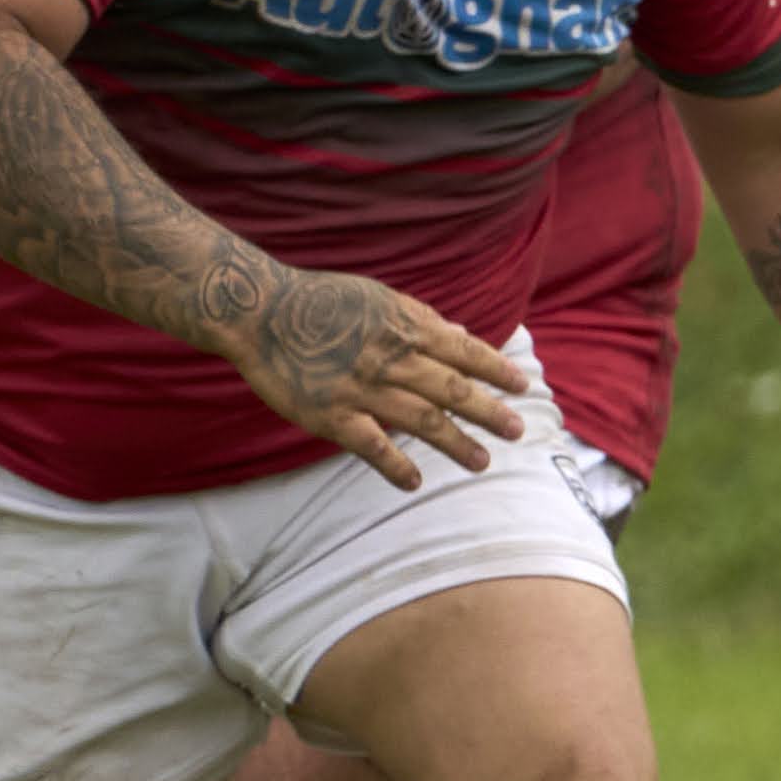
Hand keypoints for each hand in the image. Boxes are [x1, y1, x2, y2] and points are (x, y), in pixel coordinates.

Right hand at [225, 270, 530, 488]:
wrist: (258, 312)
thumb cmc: (319, 303)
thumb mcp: (378, 299)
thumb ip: (422, 320)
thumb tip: (464, 335)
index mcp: (406, 328)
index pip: (465, 353)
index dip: (496, 370)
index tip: (522, 387)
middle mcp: (391, 359)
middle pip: (453, 390)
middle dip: (489, 412)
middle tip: (517, 430)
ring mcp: (362, 389)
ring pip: (423, 421)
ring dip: (457, 444)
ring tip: (482, 462)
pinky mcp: (331, 415)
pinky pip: (372, 446)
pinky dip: (395, 466)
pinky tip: (415, 482)